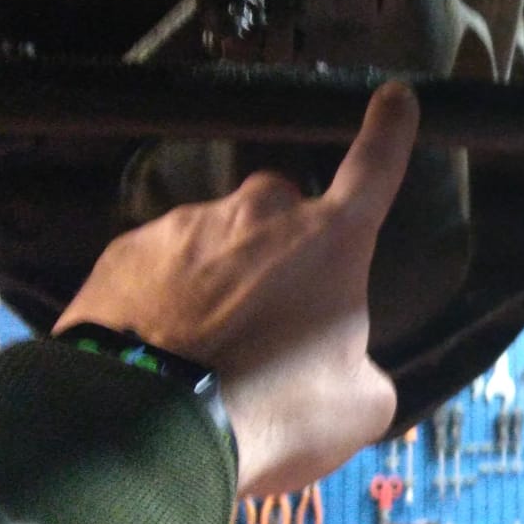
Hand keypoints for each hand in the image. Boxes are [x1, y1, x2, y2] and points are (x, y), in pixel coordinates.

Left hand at [55, 82, 419, 496]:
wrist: (149, 428)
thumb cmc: (275, 411)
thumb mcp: (357, 407)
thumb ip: (362, 368)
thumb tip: (347, 367)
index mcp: (332, 240)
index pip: (375, 168)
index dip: (389, 132)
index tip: (395, 96)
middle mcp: (262, 213)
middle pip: (281, 210)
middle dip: (281, 247)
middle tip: (270, 314)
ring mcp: (188, 225)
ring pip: (216, 240)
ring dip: (218, 279)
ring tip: (205, 350)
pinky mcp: (127, 251)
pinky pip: (158, 265)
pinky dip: (164, 297)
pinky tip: (161, 348)